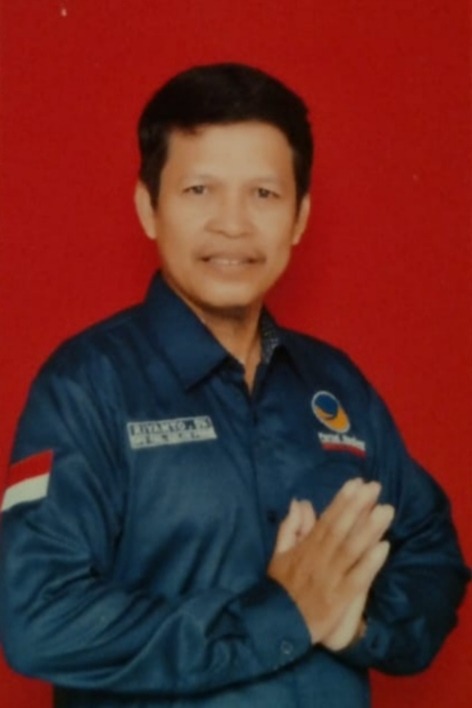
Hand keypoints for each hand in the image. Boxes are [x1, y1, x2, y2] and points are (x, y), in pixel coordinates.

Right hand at [268, 479, 393, 645]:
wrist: (276, 624)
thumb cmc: (281, 588)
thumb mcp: (279, 554)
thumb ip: (290, 527)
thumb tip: (300, 502)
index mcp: (306, 547)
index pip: (327, 520)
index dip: (342, 500)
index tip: (356, 482)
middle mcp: (320, 558)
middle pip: (341, 529)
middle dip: (358, 506)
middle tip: (375, 487)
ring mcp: (331, 577)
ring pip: (351, 549)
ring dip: (369, 529)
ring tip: (386, 510)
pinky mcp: (340, 598)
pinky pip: (357, 578)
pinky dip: (370, 563)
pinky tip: (385, 547)